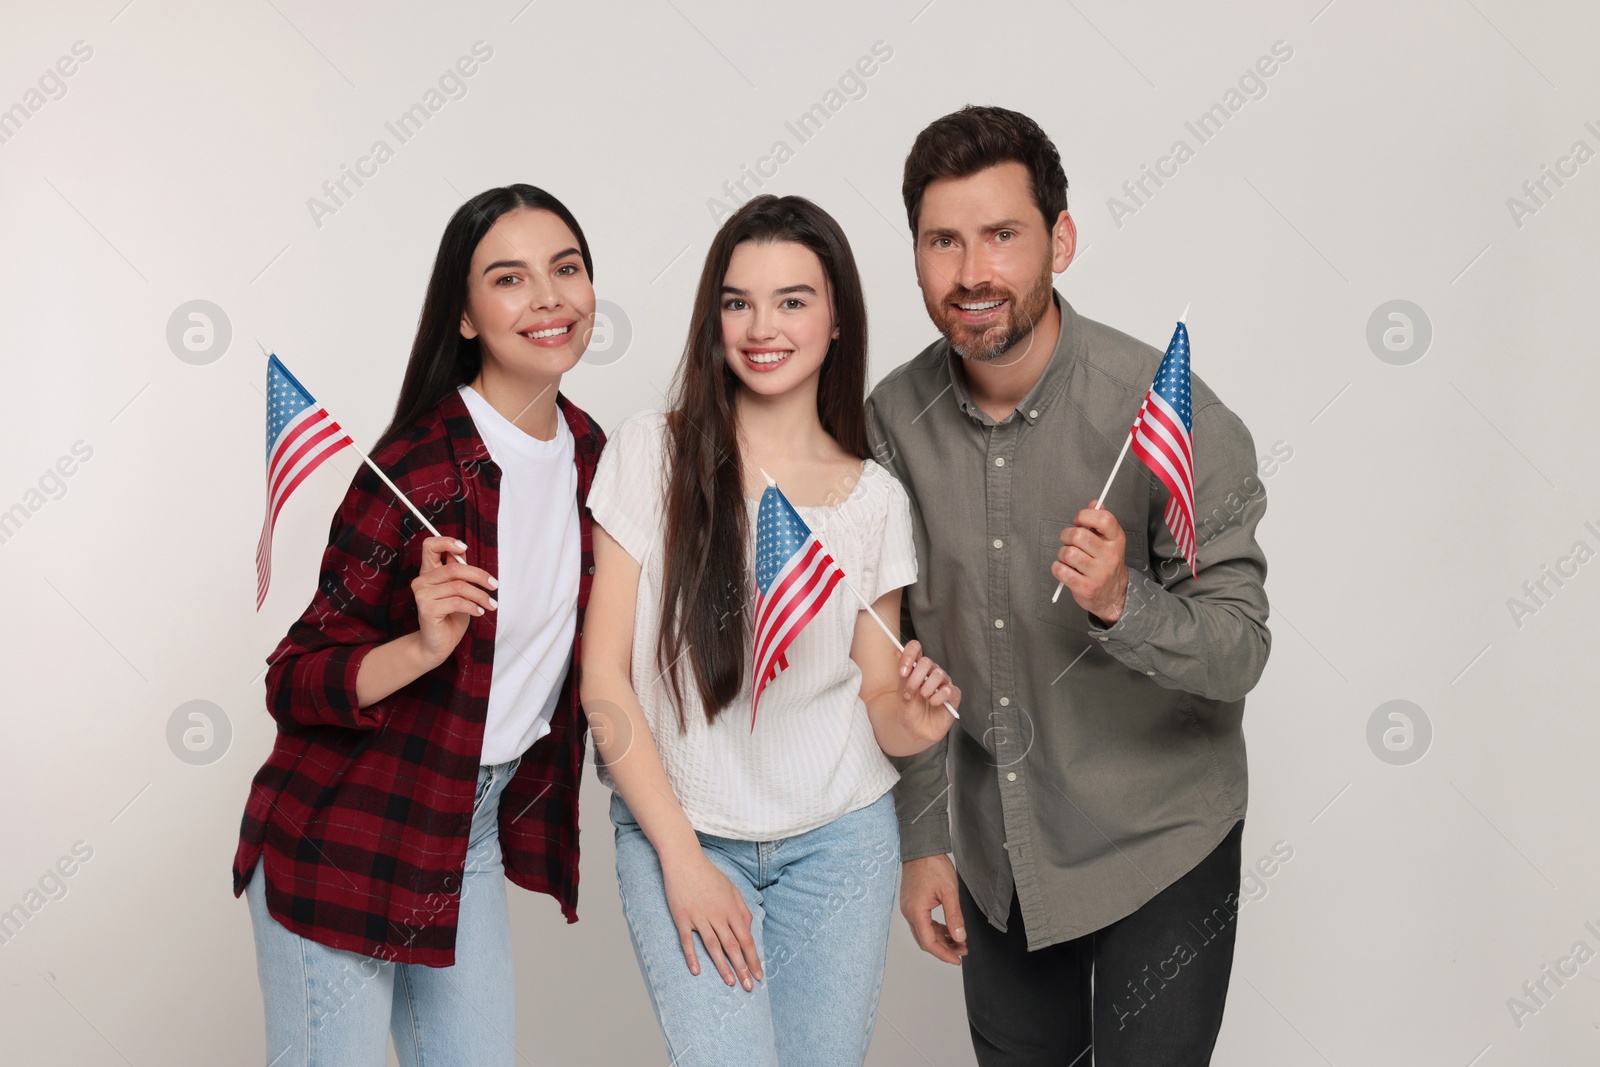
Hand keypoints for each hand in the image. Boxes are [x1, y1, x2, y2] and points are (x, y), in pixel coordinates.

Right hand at [411, 535, 497, 666]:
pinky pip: (457, 602)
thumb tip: (465, 553)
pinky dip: (473, 606)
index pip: (430, 546)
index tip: (464, 548)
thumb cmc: (451, 616)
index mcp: (429, 571)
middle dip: (479, 576)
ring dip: (480, 595)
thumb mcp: (459, 590)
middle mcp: (422, 580)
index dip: (447, 542)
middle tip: (494, 585)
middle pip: (454, 568)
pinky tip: (479, 612)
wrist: (438, 643)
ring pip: (459, 586)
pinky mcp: (427, 609)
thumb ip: (459, 573)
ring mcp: (422, 594)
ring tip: (491, 604)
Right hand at [661, 849, 762, 990]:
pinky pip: (687, 940)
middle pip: (733, 946)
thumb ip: (742, 909)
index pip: (746, 939)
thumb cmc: (709, 875)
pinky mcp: (682, 917)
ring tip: (730, 983)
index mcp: (731, 909)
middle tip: (749, 988)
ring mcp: (699, 917)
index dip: (753, 958)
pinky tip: (697, 971)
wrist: (684, 860)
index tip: (759, 975)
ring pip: (713, 946)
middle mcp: (718, 915)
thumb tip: (750, 928)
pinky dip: (692, 956)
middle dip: (742, 968)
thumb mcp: (732, 888)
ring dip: (723, 966)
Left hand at [896, 639, 959, 744]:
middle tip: (909, 692)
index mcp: (918, 669)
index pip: (916, 649)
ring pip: (939, 674)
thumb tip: (897, 652)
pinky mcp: (953, 697)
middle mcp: (932, 673)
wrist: (914, 731)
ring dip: (926, 688)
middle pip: (927, 662)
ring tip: (923, 699)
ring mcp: (944, 684)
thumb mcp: (902, 691)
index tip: (902, 671)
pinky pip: (950, 690)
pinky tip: (934, 703)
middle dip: (915, 678)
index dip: (909, 655)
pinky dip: (939, 696)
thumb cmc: (909, 711)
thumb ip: (903, 672)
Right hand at [900, 854, 966, 963]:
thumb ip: (954, 917)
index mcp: (916, 912)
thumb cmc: (933, 865)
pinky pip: (923, 922)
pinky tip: (948, 929)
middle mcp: (909, 912)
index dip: (944, 954)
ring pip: (924, 932)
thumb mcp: (949, 892)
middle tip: (962, 951)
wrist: (921, 847)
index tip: (957, 959)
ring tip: (958, 941)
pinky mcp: (911, 903)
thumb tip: (959, 937)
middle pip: (925, 940)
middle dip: (944, 948)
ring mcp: (908, 907)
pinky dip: (935, 929)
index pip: (929, 943)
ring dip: (941, 939)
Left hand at [1051, 502, 1128, 623]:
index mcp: (1116, 540)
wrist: (1113, 596)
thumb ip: (1100, 521)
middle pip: (1078, 535)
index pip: (1103, 519)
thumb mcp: (1108, 541)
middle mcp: (1110, 556)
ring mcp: (1098, 573)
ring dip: (1062, 554)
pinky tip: (1064, 569)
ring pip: (1068, 553)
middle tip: (1069, 542)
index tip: (1078, 521)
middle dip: (1066, 536)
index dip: (1085, 515)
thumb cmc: (1106, 564)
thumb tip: (1094, 503)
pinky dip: (1057, 568)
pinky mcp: (1086, 587)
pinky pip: (1061, 570)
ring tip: (1068, 558)